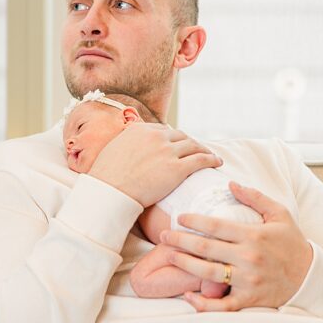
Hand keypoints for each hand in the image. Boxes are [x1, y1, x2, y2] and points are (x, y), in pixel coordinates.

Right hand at [87, 123, 222, 206]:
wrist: (109, 192)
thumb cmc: (105, 177)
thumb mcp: (112, 150)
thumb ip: (125, 144)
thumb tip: (127, 147)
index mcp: (138, 130)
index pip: (162, 130)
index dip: (172, 138)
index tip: (177, 144)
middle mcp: (155, 136)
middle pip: (180, 136)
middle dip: (190, 142)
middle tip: (196, 150)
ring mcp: (167, 151)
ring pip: (194, 145)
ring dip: (204, 149)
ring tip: (210, 156)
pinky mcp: (177, 168)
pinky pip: (201, 160)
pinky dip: (211, 159)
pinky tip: (217, 163)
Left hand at [160, 181, 313, 311]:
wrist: (310, 277)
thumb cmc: (291, 243)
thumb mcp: (280, 214)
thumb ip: (255, 197)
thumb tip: (230, 184)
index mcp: (254, 236)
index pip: (216, 226)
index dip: (194, 221)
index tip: (179, 217)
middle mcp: (249, 258)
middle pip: (206, 249)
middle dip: (180, 240)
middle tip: (162, 235)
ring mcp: (248, 281)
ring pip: (208, 273)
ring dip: (184, 264)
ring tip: (168, 255)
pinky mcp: (249, 300)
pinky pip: (221, 305)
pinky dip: (203, 303)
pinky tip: (187, 295)